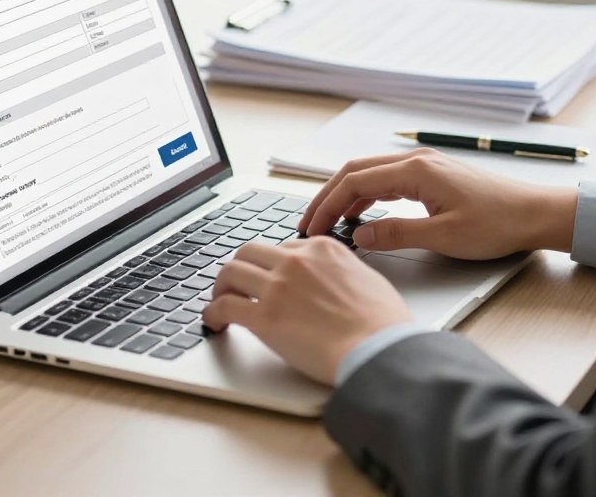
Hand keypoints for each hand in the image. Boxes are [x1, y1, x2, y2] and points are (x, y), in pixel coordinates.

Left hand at [202, 236, 411, 384]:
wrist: (378, 348)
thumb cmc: (382, 322)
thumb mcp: (367, 277)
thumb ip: (343, 271)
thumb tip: (335, 281)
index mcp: (323, 248)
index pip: (283, 247)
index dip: (272, 265)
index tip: (268, 278)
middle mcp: (296, 260)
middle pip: (250, 251)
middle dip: (240, 267)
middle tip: (236, 285)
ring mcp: (278, 286)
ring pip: (231, 272)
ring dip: (221, 286)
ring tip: (219, 301)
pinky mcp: (265, 317)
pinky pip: (225, 306)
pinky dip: (213, 312)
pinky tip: (214, 321)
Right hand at [299, 148, 578, 259]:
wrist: (533, 213)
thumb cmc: (496, 224)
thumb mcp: (443, 237)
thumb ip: (397, 234)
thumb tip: (359, 236)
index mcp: (415, 171)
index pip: (354, 182)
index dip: (327, 205)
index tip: (311, 227)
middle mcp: (416, 161)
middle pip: (356, 171)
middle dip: (328, 196)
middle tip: (309, 224)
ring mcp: (424, 165)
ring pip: (370, 174)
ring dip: (346, 195)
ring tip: (329, 223)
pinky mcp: (432, 175)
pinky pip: (388, 180)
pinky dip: (366, 195)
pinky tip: (362, 216)